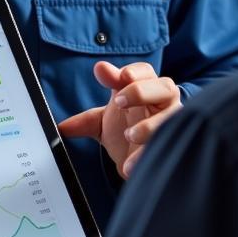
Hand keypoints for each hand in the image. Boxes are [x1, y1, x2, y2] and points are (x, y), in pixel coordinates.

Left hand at [58, 61, 181, 178]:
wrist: (137, 162)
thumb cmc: (125, 132)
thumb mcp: (103, 124)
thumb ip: (85, 120)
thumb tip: (61, 127)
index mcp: (144, 88)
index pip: (145, 71)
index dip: (134, 71)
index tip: (120, 76)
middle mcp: (162, 102)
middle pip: (164, 86)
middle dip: (141, 91)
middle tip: (119, 101)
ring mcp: (172, 123)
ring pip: (171, 115)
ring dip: (149, 124)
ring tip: (129, 135)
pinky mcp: (175, 145)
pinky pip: (168, 146)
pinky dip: (147, 154)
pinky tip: (129, 165)